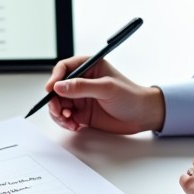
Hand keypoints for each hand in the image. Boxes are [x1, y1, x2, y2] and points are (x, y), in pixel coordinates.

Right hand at [44, 55, 164, 133]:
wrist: (142, 116)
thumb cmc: (131, 96)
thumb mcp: (107, 88)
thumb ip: (82, 87)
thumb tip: (59, 86)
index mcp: (88, 67)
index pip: (64, 68)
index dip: (54, 78)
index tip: (50, 89)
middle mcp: (82, 81)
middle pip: (57, 88)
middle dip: (54, 100)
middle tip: (59, 111)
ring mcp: (81, 98)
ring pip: (59, 104)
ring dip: (59, 113)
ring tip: (68, 121)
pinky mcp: (82, 113)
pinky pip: (65, 116)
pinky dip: (65, 122)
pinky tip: (73, 125)